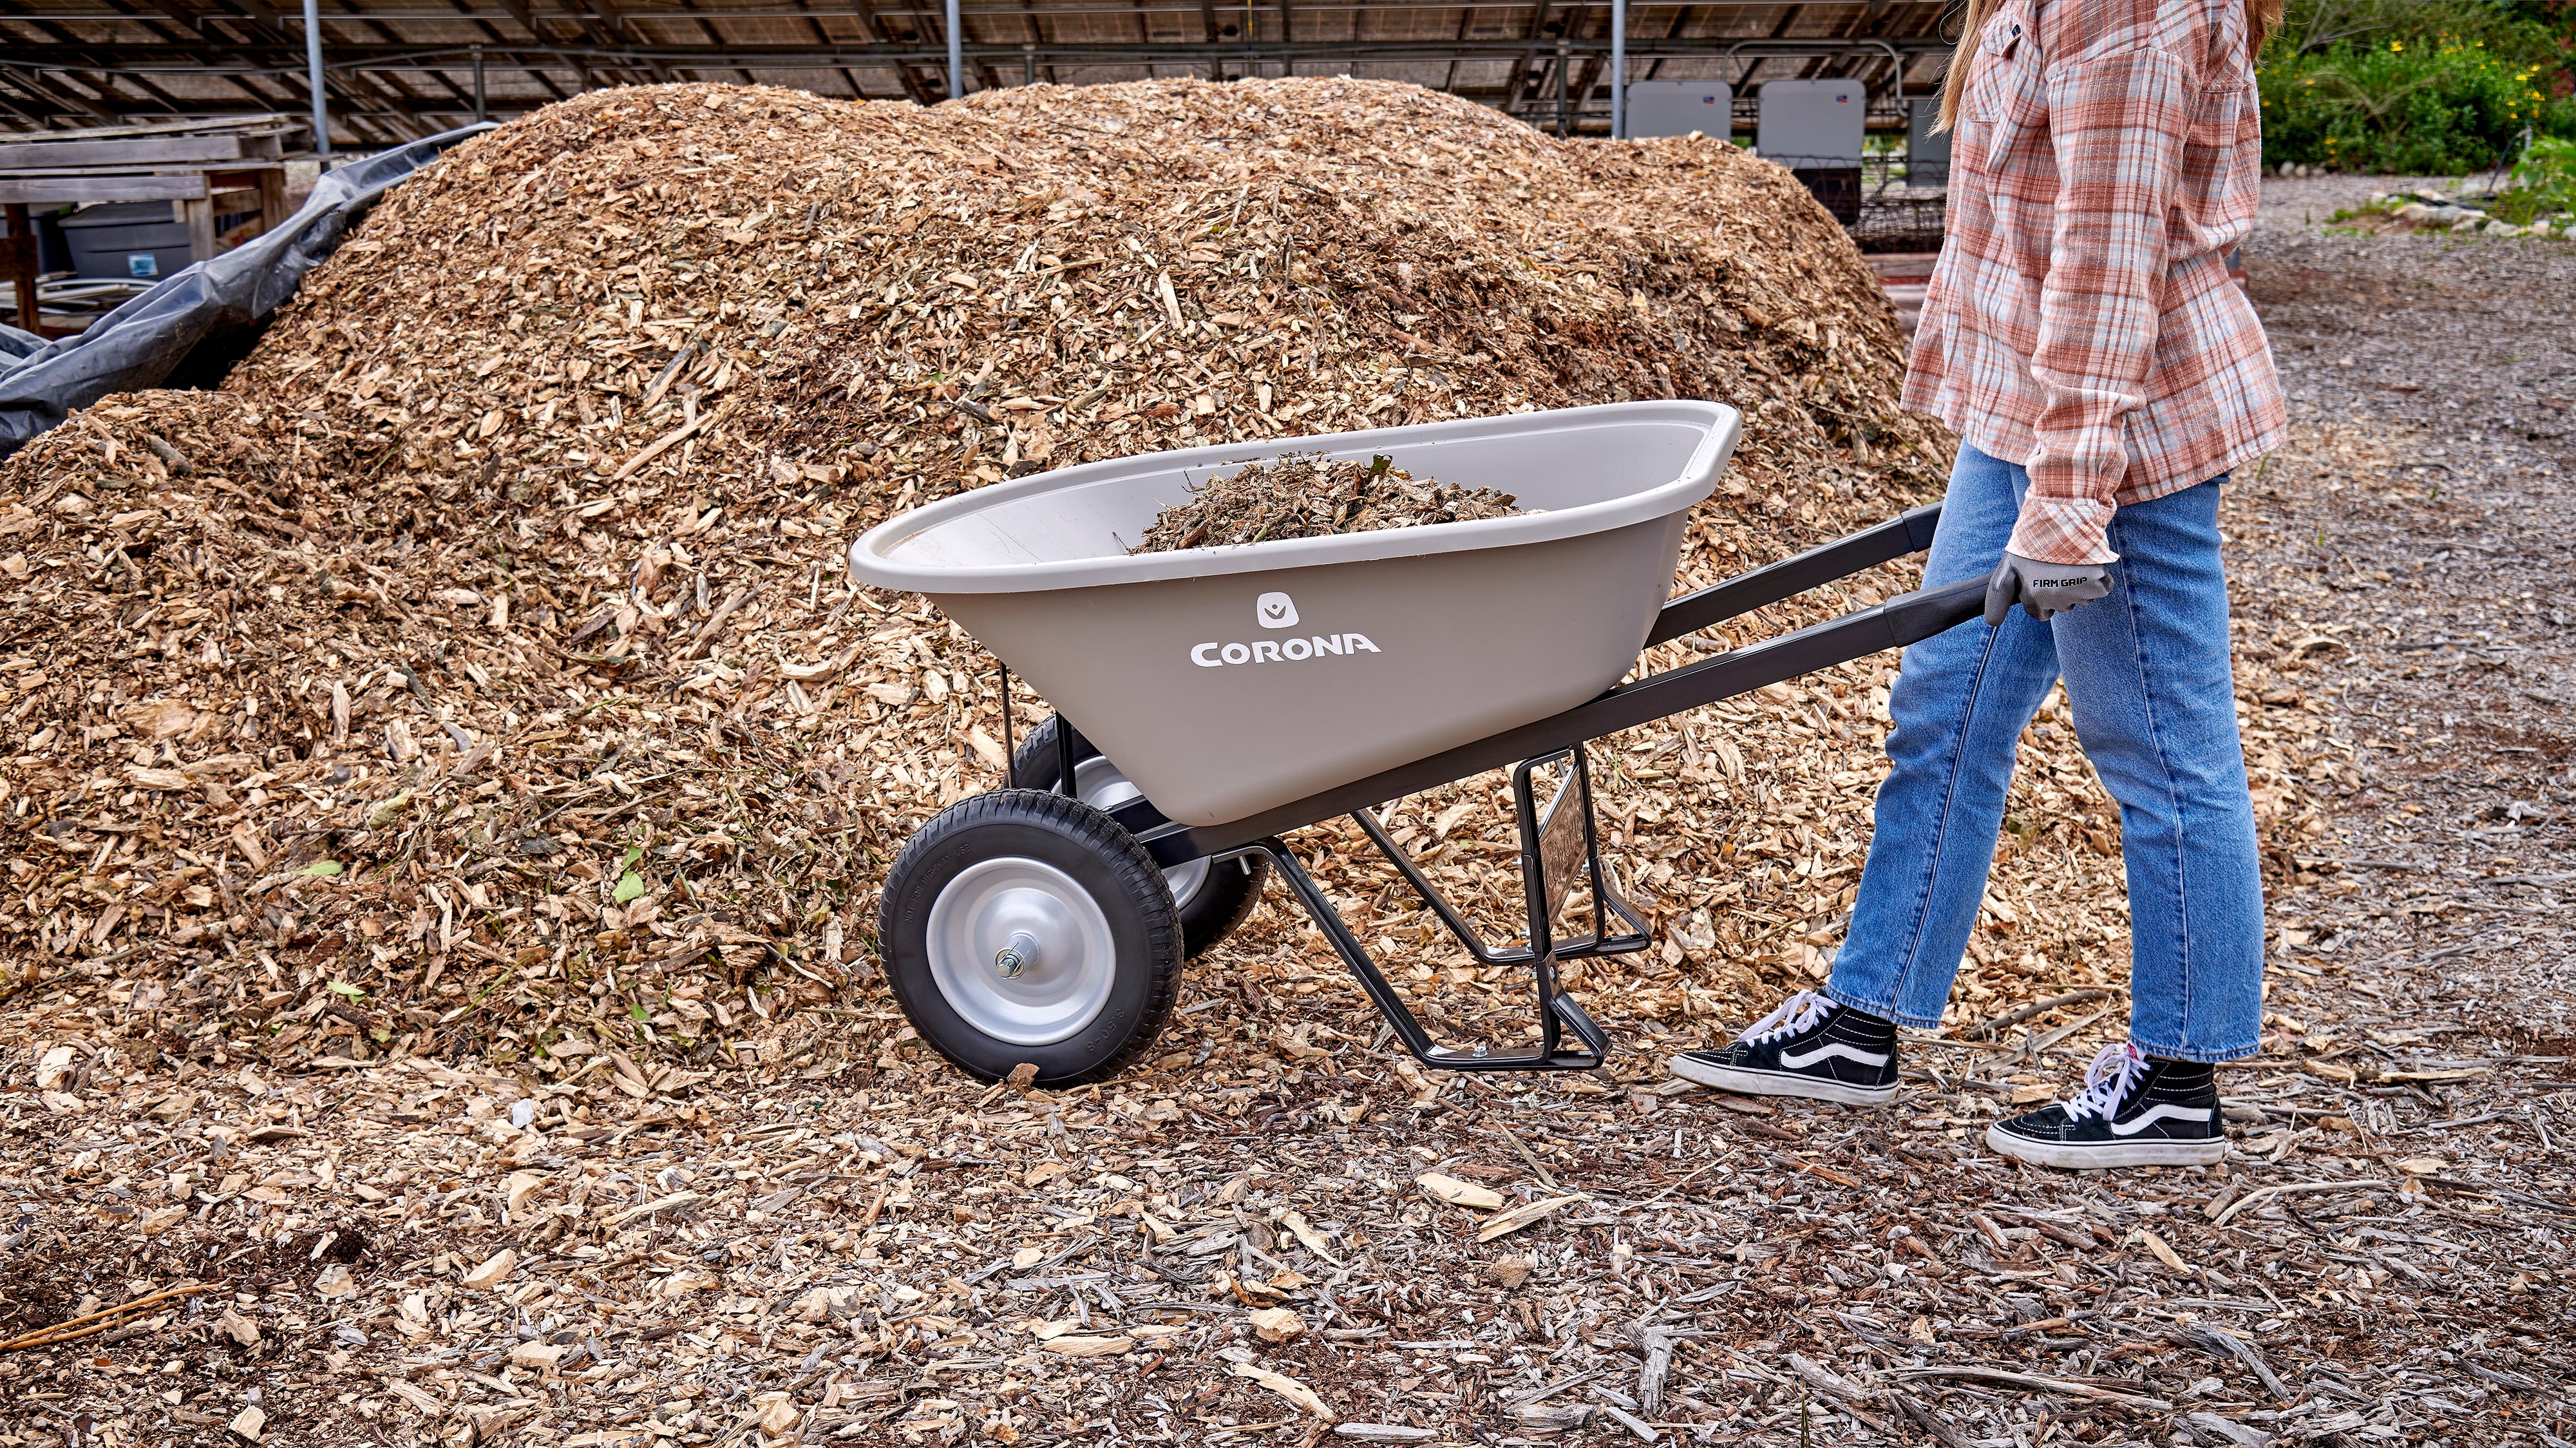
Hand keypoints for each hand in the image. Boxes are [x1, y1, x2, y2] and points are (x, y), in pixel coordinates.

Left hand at [1983, 550, 2111, 625]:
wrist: (2061, 516)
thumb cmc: (2031, 542)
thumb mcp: (2007, 567)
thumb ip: (1999, 597)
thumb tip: (1992, 623)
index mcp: (2034, 598)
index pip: (2041, 614)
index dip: (2042, 596)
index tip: (2043, 578)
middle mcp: (2056, 601)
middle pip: (2062, 606)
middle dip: (2060, 590)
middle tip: (2057, 565)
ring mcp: (2079, 593)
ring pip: (2082, 597)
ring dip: (2079, 583)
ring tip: (2071, 560)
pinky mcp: (2098, 584)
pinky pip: (2100, 588)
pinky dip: (2098, 578)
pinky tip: (2087, 561)